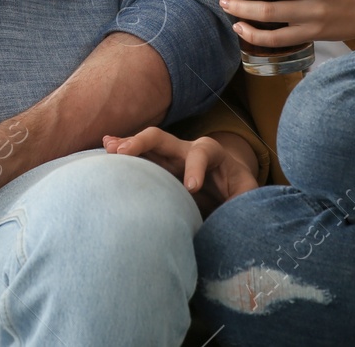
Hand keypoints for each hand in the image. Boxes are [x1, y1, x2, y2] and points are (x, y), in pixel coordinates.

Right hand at [104, 128, 259, 214]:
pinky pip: (137, 156)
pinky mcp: (157, 167)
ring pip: (144, 146)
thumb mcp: (248, 194)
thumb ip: (245, 200)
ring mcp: (168, 157)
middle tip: (125, 152)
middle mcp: (185, 150)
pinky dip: (122, 150)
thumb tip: (238, 215)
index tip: (191, 188)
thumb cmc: (237, 190)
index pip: (202, 153)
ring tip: (108, 148)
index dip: (195, 168)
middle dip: (143, 142)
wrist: (226, 187)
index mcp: (212, 154)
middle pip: (163, 138)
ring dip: (126, 146)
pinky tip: (105, 146)